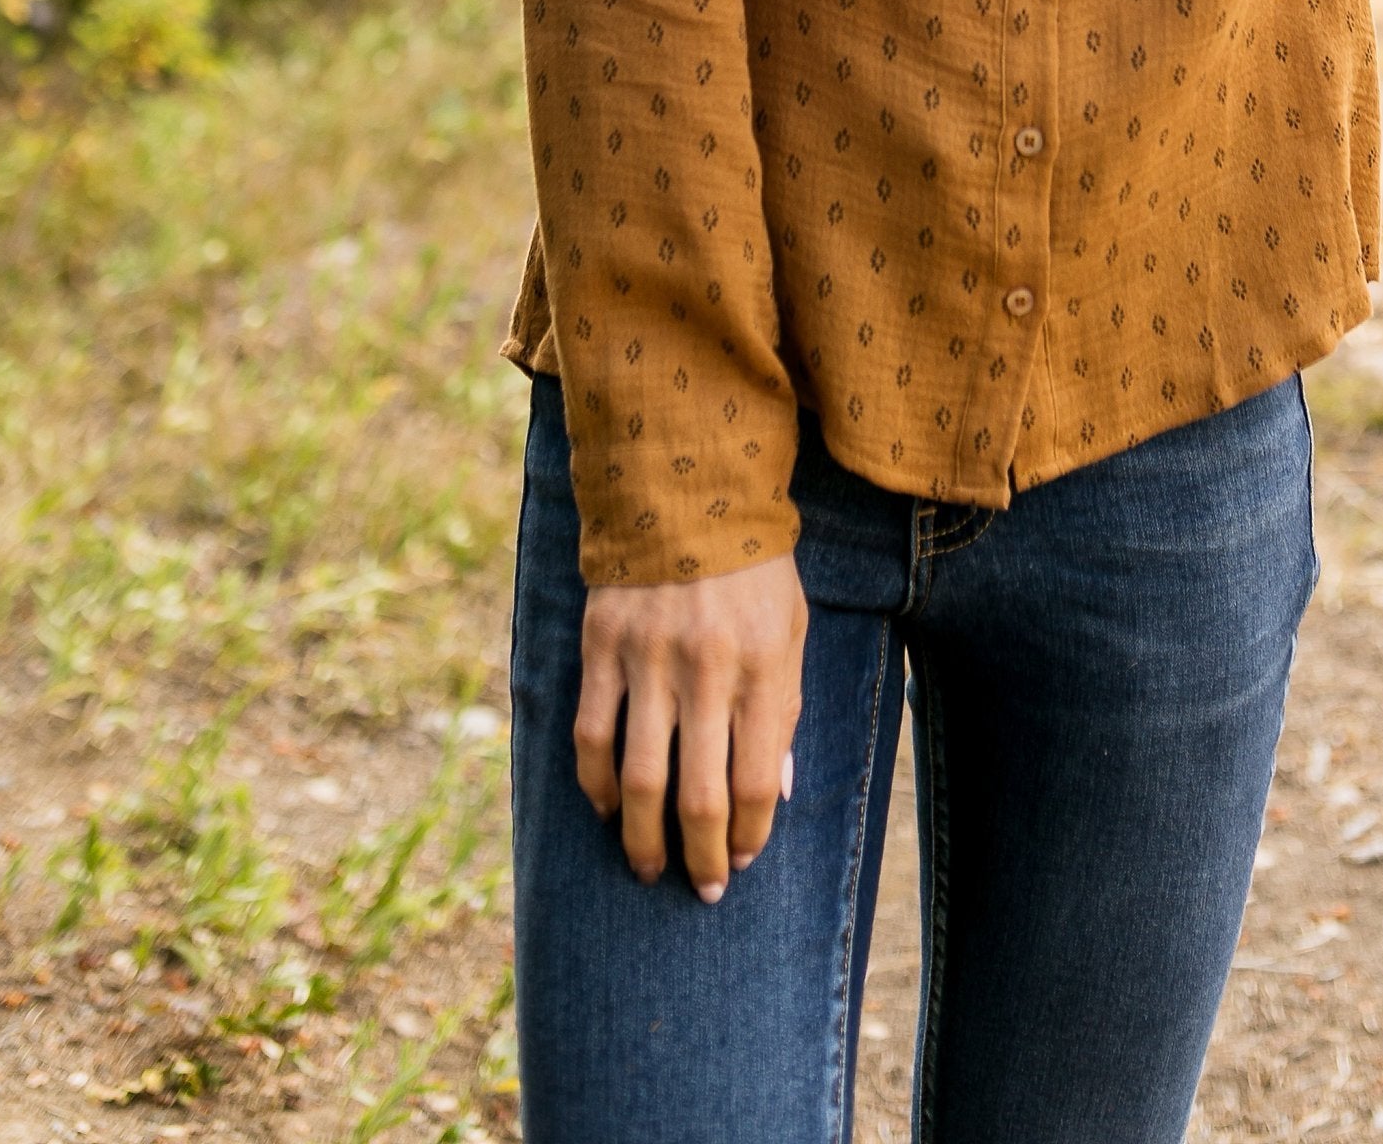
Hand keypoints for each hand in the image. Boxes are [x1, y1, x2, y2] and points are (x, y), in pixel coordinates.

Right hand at [574, 556, 807, 900]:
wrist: (688, 491)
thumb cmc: (754, 572)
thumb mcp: (791, 631)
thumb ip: (785, 710)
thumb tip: (774, 795)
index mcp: (761, 665)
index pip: (755, 780)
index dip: (748, 835)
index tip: (742, 861)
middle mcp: (704, 667)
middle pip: (699, 793)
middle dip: (701, 856)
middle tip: (700, 890)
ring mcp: (647, 657)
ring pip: (638, 777)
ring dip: (642, 837)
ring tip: (649, 867)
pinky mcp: (601, 645)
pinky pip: (591, 734)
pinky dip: (595, 783)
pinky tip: (607, 808)